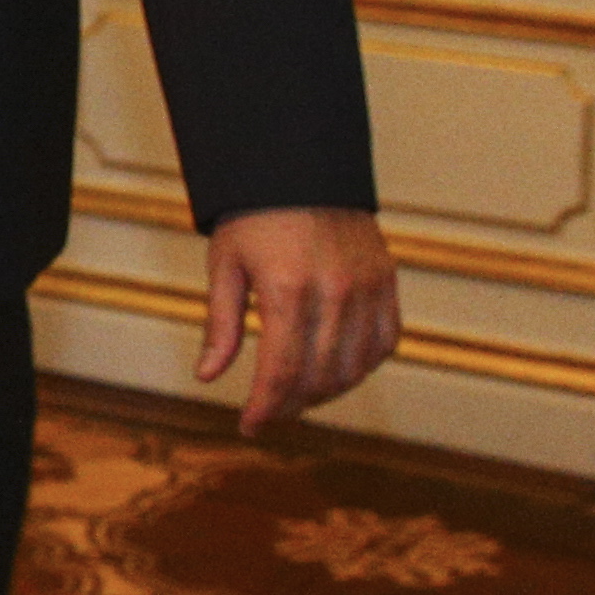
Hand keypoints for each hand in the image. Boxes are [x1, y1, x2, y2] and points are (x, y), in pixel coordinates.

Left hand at [199, 204, 399, 429]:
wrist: (301, 168)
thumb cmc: (253, 217)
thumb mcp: (224, 266)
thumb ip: (221, 325)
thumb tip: (207, 377)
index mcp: (287, 290)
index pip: (281, 372)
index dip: (264, 408)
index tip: (249, 426)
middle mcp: (334, 292)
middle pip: (318, 377)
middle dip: (290, 405)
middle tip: (268, 412)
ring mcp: (367, 287)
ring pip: (354, 368)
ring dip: (325, 393)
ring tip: (297, 396)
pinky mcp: (387, 281)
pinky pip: (384, 342)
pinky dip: (363, 366)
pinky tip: (338, 371)